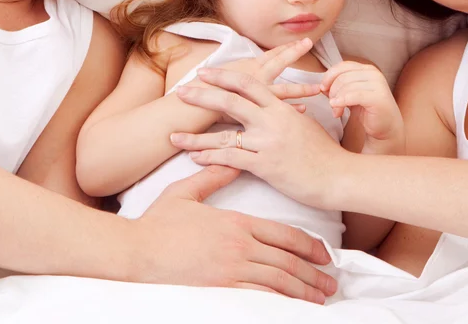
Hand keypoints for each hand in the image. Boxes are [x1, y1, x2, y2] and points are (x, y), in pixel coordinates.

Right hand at [132, 165, 336, 302]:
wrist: (135, 251)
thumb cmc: (158, 222)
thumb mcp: (185, 192)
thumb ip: (213, 177)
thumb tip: (231, 158)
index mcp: (236, 222)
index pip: (283, 234)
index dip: (308, 246)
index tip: (324, 255)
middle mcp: (240, 246)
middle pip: (287, 260)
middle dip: (314, 273)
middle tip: (332, 282)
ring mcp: (231, 270)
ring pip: (278, 281)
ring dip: (304, 290)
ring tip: (320, 298)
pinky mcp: (220, 290)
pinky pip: (259, 298)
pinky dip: (280, 303)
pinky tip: (292, 309)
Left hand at [171, 69, 348, 210]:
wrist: (338, 175)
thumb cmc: (324, 151)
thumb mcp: (306, 124)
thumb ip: (288, 112)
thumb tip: (281, 106)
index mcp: (280, 107)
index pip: (248, 84)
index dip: (224, 76)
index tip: (205, 73)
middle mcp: (271, 121)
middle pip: (230, 102)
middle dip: (202, 96)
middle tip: (182, 93)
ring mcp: (266, 143)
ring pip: (223, 136)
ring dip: (195, 137)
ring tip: (174, 137)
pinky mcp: (265, 166)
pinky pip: (231, 160)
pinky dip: (210, 159)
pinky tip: (195, 159)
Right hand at [183, 38, 320, 122]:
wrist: (190, 108)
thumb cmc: (200, 91)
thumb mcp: (220, 79)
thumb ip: (236, 78)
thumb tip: (246, 77)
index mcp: (246, 67)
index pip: (271, 55)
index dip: (286, 48)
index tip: (302, 41)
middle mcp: (254, 77)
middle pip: (279, 63)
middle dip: (295, 53)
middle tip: (309, 43)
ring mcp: (256, 94)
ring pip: (284, 89)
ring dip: (302, 88)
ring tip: (318, 87)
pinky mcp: (255, 110)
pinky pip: (278, 110)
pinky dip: (292, 109)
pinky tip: (305, 110)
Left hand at [321, 61, 404, 154]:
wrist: (386, 127)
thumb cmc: (367, 110)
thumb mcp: (350, 94)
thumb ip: (338, 86)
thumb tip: (322, 85)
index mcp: (367, 69)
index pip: (342, 66)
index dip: (329, 77)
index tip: (322, 89)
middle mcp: (374, 74)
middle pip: (342, 77)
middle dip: (332, 91)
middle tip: (331, 105)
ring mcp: (378, 85)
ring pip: (347, 86)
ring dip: (336, 100)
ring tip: (336, 112)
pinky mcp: (378, 98)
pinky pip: (354, 96)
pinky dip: (342, 102)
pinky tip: (337, 111)